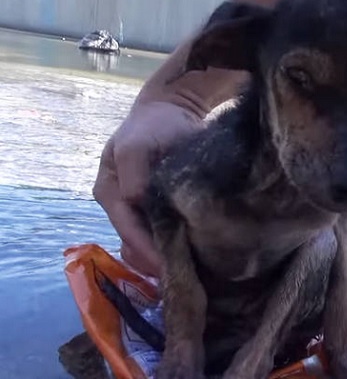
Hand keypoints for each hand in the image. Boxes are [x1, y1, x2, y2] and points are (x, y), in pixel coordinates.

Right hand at [93, 101, 203, 277]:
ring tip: (191, 271)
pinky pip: (162, 237)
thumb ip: (134, 174)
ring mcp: (138, 211)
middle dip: (156, 262)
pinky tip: (194, 256)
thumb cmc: (153, 126)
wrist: (172, 111)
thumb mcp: (138, 144)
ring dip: (166, 258)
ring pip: (146, 246)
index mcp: (109, 193)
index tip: (171, 269)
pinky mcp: (157, 211)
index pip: (127, 231)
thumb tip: (136, 203)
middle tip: (185, 276)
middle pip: (134, 245)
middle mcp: (120, 207)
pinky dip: (175, 248)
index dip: (148, 252)